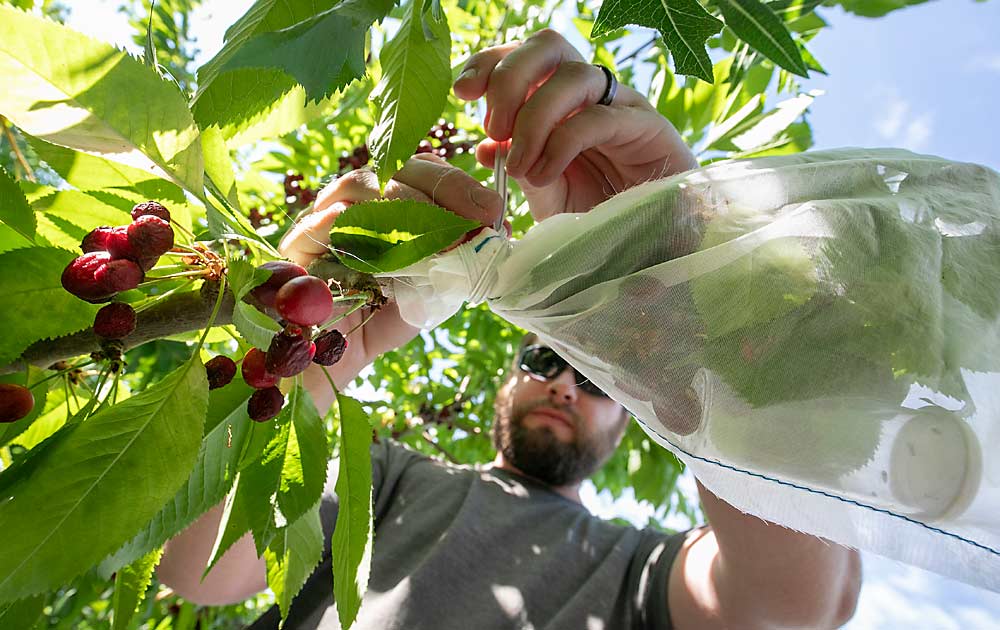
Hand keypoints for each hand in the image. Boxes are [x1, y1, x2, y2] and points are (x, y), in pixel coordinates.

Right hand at [278, 154, 503, 367]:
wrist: (335, 361)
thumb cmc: (384, 317)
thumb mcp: (435, 287)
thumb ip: (464, 258)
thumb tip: (503, 229)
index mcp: (389, 203)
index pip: (422, 169)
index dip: (457, 183)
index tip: (491, 210)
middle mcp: (355, 202)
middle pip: (395, 170)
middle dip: (441, 190)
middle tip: (475, 219)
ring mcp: (322, 218)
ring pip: (359, 187)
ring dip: (403, 206)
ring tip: (435, 235)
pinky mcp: (296, 248)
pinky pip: (316, 226)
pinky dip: (342, 223)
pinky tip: (367, 228)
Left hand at [453, 29, 697, 220]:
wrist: (652, 247)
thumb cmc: (599, 218)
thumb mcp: (545, 195)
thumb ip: (518, 168)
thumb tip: (483, 147)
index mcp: (561, 101)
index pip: (524, 56)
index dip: (489, 63)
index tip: (462, 92)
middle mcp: (591, 94)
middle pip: (548, 46)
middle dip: (510, 78)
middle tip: (495, 129)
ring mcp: (621, 107)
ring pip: (574, 75)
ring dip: (534, 116)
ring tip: (520, 166)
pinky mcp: (648, 130)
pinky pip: (599, 117)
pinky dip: (562, 143)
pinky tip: (545, 176)